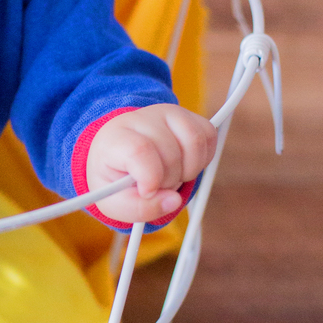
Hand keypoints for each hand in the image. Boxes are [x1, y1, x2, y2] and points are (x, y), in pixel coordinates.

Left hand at [85, 104, 216, 225]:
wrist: (121, 158)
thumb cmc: (117, 180)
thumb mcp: (116, 203)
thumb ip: (139, 208)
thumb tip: (173, 201)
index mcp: (114, 139)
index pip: (139, 150)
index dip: (150, 177)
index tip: (148, 192)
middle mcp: (140, 119)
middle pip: (170, 153)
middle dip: (169, 181)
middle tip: (157, 186)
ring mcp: (166, 114)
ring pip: (194, 141)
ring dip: (189, 170)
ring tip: (171, 176)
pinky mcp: (187, 116)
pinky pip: (208, 136)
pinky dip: (202, 159)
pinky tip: (184, 165)